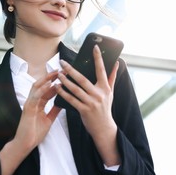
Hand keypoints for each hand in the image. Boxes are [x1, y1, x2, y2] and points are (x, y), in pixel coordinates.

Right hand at [14, 70, 60, 151]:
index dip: (56, 83)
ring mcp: (30, 104)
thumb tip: (63, 102)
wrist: (26, 144)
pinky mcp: (28, 109)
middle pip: (42, 85)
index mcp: (38, 104)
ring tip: (56, 73)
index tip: (65, 77)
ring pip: (37, 87)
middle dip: (51, 77)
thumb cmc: (35, 133)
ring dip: (47, 79)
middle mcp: (34, 101)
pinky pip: (35, 96)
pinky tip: (49, 84)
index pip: (47, 90)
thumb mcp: (49, 120)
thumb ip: (54, 110)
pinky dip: (42, 89)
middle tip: (62, 70)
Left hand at [56, 45, 120, 165]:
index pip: (102, 70)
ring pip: (75, 89)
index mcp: (105, 88)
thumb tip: (118, 63)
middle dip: (71, 69)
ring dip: (65, 81)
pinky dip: (64, 93)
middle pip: (83, 79)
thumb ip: (112, 77)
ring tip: (58, 74)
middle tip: (62, 62)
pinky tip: (58, 87)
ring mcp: (91, 103)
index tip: (95, 47)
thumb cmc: (106, 108)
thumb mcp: (111, 93)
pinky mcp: (84, 110)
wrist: (104, 127)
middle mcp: (99, 94)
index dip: (98, 58)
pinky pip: (71, 100)